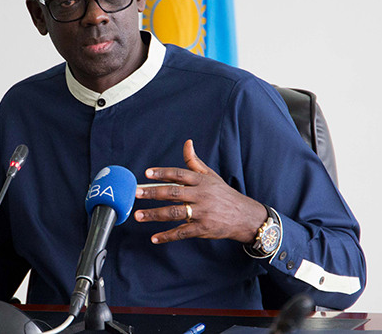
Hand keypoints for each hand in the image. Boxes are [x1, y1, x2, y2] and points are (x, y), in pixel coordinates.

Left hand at [134, 139, 267, 244]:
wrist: (245, 216)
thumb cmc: (224, 194)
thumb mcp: (211, 176)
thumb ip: (194, 162)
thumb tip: (187, 143)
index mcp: (201, 181)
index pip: (179, 174)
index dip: (163, 173)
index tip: (147, 173)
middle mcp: (201, 196)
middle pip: (173, 193)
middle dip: (153, 193)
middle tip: (136, 193)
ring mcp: (202, 213)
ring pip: (174, 213)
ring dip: (155, 214)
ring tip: (139, 215)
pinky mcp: (203, 229)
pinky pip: (182, 232)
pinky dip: (167, 236)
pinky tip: (154, 238)